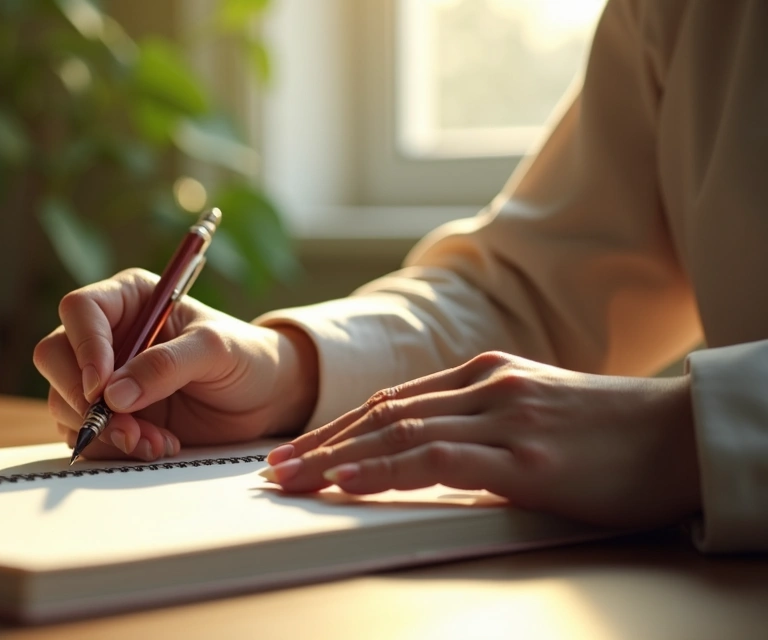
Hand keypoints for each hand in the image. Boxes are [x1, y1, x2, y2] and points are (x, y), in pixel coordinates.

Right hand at [33, 268, 317, 460]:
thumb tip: (115, 395)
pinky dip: (113, 447)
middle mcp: (107, 335)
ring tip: (155, 440)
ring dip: (104, 430)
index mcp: (130, 299)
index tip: (103, 389)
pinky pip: (85, 433)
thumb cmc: (245, 357)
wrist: (264, 398)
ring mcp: (103, 378)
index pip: (81, 310)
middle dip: (84, 399)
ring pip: (65, 401)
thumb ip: (167, 365)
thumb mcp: (216, 350)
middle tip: (125, 426)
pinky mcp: (109, 415)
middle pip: (55, 356)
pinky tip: (155, 444)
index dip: (84, 348)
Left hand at [261, 351, 701, 527]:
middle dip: (321, 443)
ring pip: (397, 432)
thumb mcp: (537, 419)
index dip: (339, 427)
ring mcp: (505, 417)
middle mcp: (487, 387)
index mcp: (487, 375)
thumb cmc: (615, 437)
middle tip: (275, 470)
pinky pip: (436, 458)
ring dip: (335, 458)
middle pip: (382, 413)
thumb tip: (428, 460)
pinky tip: (348, 481)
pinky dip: (383, 469)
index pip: (393, 401)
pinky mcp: (525, 457)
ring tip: (292, 481)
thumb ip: (483, 429)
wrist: (686, 438)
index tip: (300, 451)